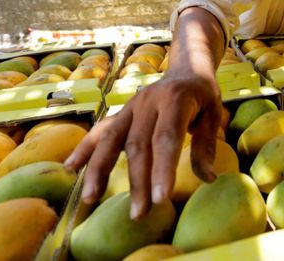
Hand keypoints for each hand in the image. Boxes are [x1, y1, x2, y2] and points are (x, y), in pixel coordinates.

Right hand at [64, 73, 221, 218]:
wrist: (186, 68)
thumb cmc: (202, 95)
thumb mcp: (213, 114)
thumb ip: (206, 145)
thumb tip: (207, 178)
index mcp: (175, 100)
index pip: (167, 138)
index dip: (162, 169)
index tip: (160, 199)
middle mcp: (148, 101)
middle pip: (138, 144)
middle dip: (137, 181)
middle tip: (138, 213)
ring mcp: (131, 107)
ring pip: (111, 138)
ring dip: (99, 169)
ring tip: (90, 198)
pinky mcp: (121, 113)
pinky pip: (100, 131)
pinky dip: (84, 149)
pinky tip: (70, 169)